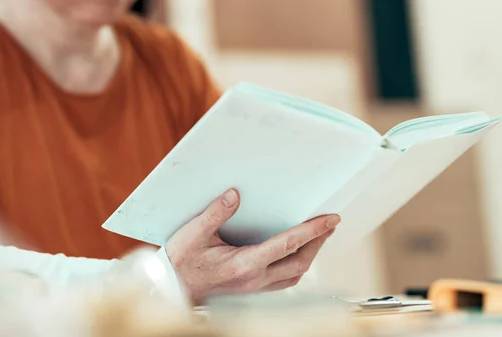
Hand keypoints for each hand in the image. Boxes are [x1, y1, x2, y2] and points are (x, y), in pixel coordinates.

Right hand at [165, 189, 339, 302]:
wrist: (172, 288)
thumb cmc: (182, 262)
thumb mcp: (194, 233)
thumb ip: (216, 213)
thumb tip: (234, 195)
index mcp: (244, 264)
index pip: (287, 244)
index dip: (312, 230)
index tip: (330, 219)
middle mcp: (254, 279)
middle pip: (300, 262)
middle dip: (319, 242)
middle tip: (330, 225)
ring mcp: (254, 287)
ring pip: (295, 275)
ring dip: (310, 255)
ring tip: (318, 238)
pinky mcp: (251, 290)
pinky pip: (284, 281)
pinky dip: (296, 265)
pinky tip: (294, 254)